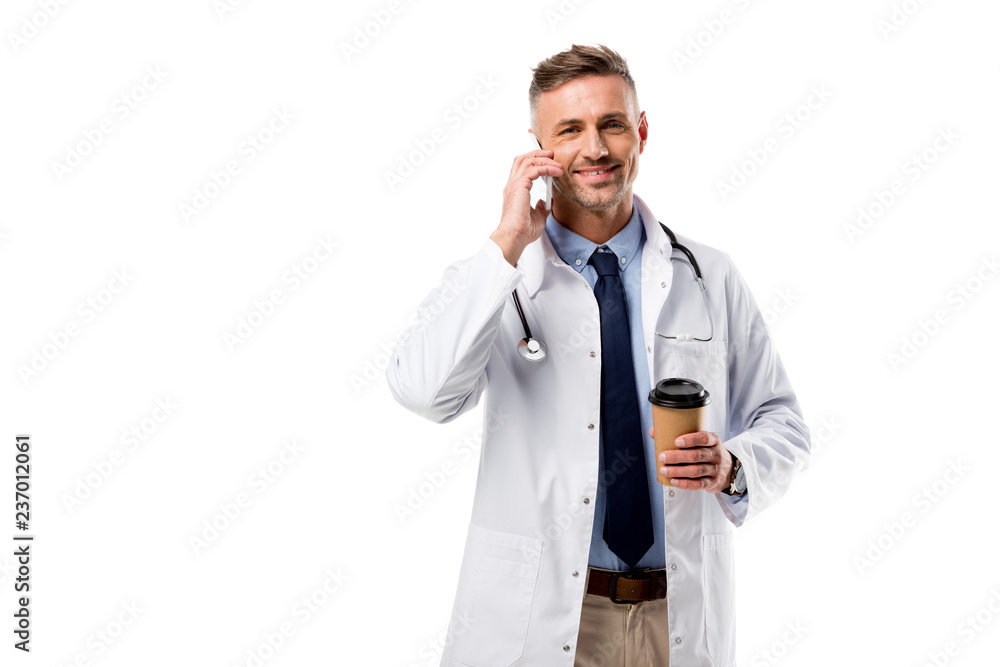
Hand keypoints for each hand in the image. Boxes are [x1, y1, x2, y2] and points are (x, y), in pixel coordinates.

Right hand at [490, 150, 562, 266]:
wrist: (515, 236)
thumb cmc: (523, 231)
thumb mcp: (537, 216)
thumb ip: (541, 207)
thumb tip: (546, 201)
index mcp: (514, 191)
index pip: (521, 168)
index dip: (534, 161)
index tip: (548, 161)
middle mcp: (512, 185)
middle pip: (522, 159)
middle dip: (538, 154)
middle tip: (552, 155)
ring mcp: (514, 184)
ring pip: (528, 160)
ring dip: (544, 159)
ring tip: (557, 163)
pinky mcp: (520, 186)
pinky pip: (535, 169)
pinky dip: (547, 167)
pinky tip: (556, 172)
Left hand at [649, 427, 732, 492]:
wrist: (728, 469)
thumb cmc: (707, 451)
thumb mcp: (700, 441)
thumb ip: (679, 435)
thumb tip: (653, 431)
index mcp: (713, 440)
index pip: (704, 438)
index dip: (691, 440)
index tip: (676, 441)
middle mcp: (716, 454)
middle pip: (697, 455)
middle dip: (678, 456)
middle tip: (662, 457)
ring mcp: (715, 470)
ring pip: (696, 470)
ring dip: (678, 471)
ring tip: (664, 470)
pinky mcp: (712, 483)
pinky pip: (699, 484)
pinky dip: (685, 483)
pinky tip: (674, 481)